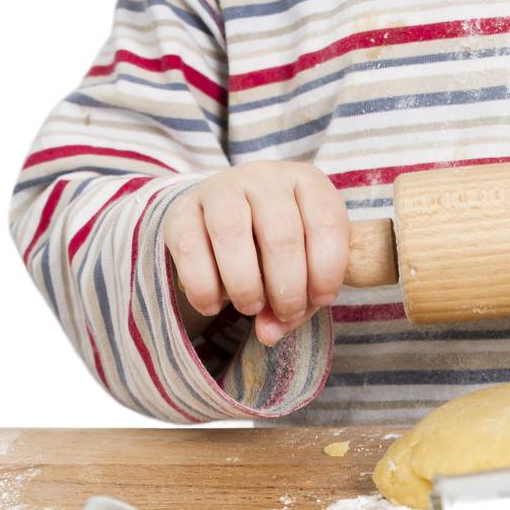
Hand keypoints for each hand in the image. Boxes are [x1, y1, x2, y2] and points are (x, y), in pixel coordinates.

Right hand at [162, 161, 349, 344]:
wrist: (221, 216)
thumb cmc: (274, 242)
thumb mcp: (302, 261)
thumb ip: (299, 300)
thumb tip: (270, 332)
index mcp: (305, 181)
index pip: (326, 223)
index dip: (327, 271)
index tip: (321, 300)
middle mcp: (264, 177)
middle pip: (282, 236)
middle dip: (287, 289)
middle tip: (283, 313)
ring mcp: (221, 187)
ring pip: (233, 234)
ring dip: (245, 286)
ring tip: (250, 307)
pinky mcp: (182, 208)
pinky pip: (189, 248)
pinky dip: (203, 287)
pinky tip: (212, 305)